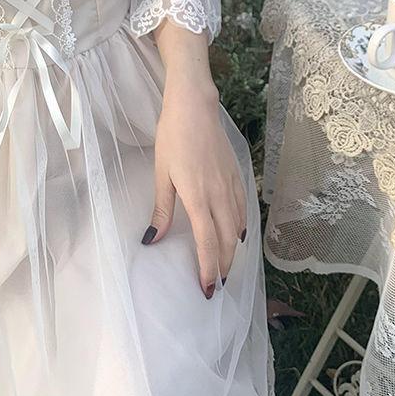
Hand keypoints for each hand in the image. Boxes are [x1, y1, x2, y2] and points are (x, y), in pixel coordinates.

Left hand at [143, 81, 246, 298]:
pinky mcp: (236, 173)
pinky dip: (241, 225)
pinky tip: (237, 232)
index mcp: (198, 198)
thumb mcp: (161, 174)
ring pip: (237, 226)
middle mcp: (219, 195)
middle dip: (224, 266)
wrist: (195, 107)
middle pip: (227, 240)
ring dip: (233, 249)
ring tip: (225, 264)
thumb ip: (161, 209)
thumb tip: (151, 239)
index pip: (208, 243)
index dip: (208, 268)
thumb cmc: (173, 138)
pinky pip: (243, 207)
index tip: (207, 288)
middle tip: (217, 285)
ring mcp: (231, 184)